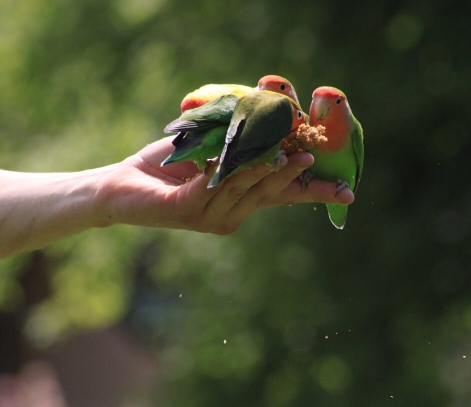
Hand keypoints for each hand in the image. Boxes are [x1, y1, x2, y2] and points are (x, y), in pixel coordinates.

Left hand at [100, 137, 354, 234]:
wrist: (122, 185)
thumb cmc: (167, 166)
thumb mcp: (211, 151)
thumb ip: (238, 148)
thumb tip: (272, 124)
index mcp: (239, 202)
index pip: (284, 197)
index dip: (314, 194)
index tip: (348, 193)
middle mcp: (230, 215)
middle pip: (271, 193)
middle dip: (295, 178)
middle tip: (314, 160)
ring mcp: (211, 217)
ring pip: (247, 190)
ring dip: (269, 171)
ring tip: (291, 156)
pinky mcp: (189, 211)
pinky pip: (217, 186)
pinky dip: (231, 171)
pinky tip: (242, 159)